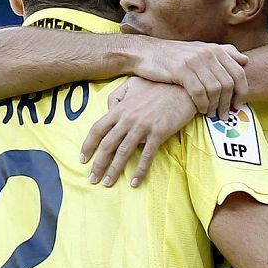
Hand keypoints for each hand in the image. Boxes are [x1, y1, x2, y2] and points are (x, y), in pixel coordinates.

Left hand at [81, 78, 197, 186]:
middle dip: (98, 164)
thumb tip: (109, 110)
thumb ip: (117, 96)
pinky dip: (139, 170)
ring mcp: (142, 126)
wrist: (184, 85)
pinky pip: (146, 156)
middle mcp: (127, 119)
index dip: (88, 146)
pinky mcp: (158, 133)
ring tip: (107, 183)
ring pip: (123, 152)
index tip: (83, 159)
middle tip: (92, 179)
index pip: (97, 129)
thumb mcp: (132, 84)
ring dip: (114, 170)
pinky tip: (135, 182)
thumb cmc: (158, 84)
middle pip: (107, 145)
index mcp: (120, 108)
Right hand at [134, 40, 247, 117]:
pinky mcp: (181, 70)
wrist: (146, 53)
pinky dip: (202, 104)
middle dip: (228, 103)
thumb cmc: (174, 56)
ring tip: (211, 114)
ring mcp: (194, 61)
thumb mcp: (200, 50)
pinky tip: (200, 110)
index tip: (238, 105)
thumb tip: (245, 60)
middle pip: (228, 83)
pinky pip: (199, 92)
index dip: (242, 91)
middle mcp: (207, 53)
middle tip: (224, 115)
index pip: (238, 72)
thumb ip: (223, 54)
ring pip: (215, 89)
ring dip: (215, 106)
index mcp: (215, 49)